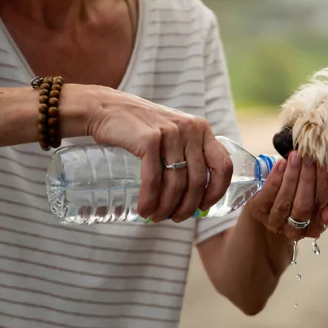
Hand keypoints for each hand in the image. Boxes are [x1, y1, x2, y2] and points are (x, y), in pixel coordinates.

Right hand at [66, 85, 233, 222]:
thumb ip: (186, 154)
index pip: (223, 165)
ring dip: (167, 207)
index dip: (217, 191)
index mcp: (201, 130)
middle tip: (176, 218)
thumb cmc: (139, 128)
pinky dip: (150, 199)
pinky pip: (154, 179)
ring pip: (177, 183)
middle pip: (198, 180)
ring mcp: (170, 133)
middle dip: (188, 206)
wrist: (104, 109)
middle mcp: (190, 129)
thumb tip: (195, 197)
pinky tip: (145, 210)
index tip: (204, 207)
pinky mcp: (149, 139)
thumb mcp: (172, 134)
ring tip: (157, 217)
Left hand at [247, 151, 327, 241]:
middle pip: (303, 206)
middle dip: (307, 179)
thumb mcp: (322, 198)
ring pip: (285, 201)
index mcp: (315, 227)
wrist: (272, 205)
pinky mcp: (258, 211)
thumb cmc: (304, 196)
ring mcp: (275, 222)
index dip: (324, 184)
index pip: (322, 204)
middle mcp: (295, 230)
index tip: (325, 164)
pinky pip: (267, 195)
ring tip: (296, 156)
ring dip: (291, 176)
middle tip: (309, 157)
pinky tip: (282, 163)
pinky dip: (275, 179)